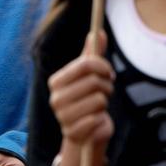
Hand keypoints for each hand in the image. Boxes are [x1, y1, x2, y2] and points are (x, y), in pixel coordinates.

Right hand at [48, 30, 114, 147]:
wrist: (84, 131)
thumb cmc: (87, 97)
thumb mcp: (89, 75)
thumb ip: (93, 54)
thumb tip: (99, 32)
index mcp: (56, 81)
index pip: (85, 65)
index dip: (102, 66)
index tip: (109, 73)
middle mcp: (55, 98)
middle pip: (94, 82)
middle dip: (106, 86)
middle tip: (106, 91)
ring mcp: (62, 117)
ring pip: (99, 100)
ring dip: (105, 102)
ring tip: (99, 106)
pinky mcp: (72, 133)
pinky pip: (98, 119)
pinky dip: (101, 119)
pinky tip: (95, 121)